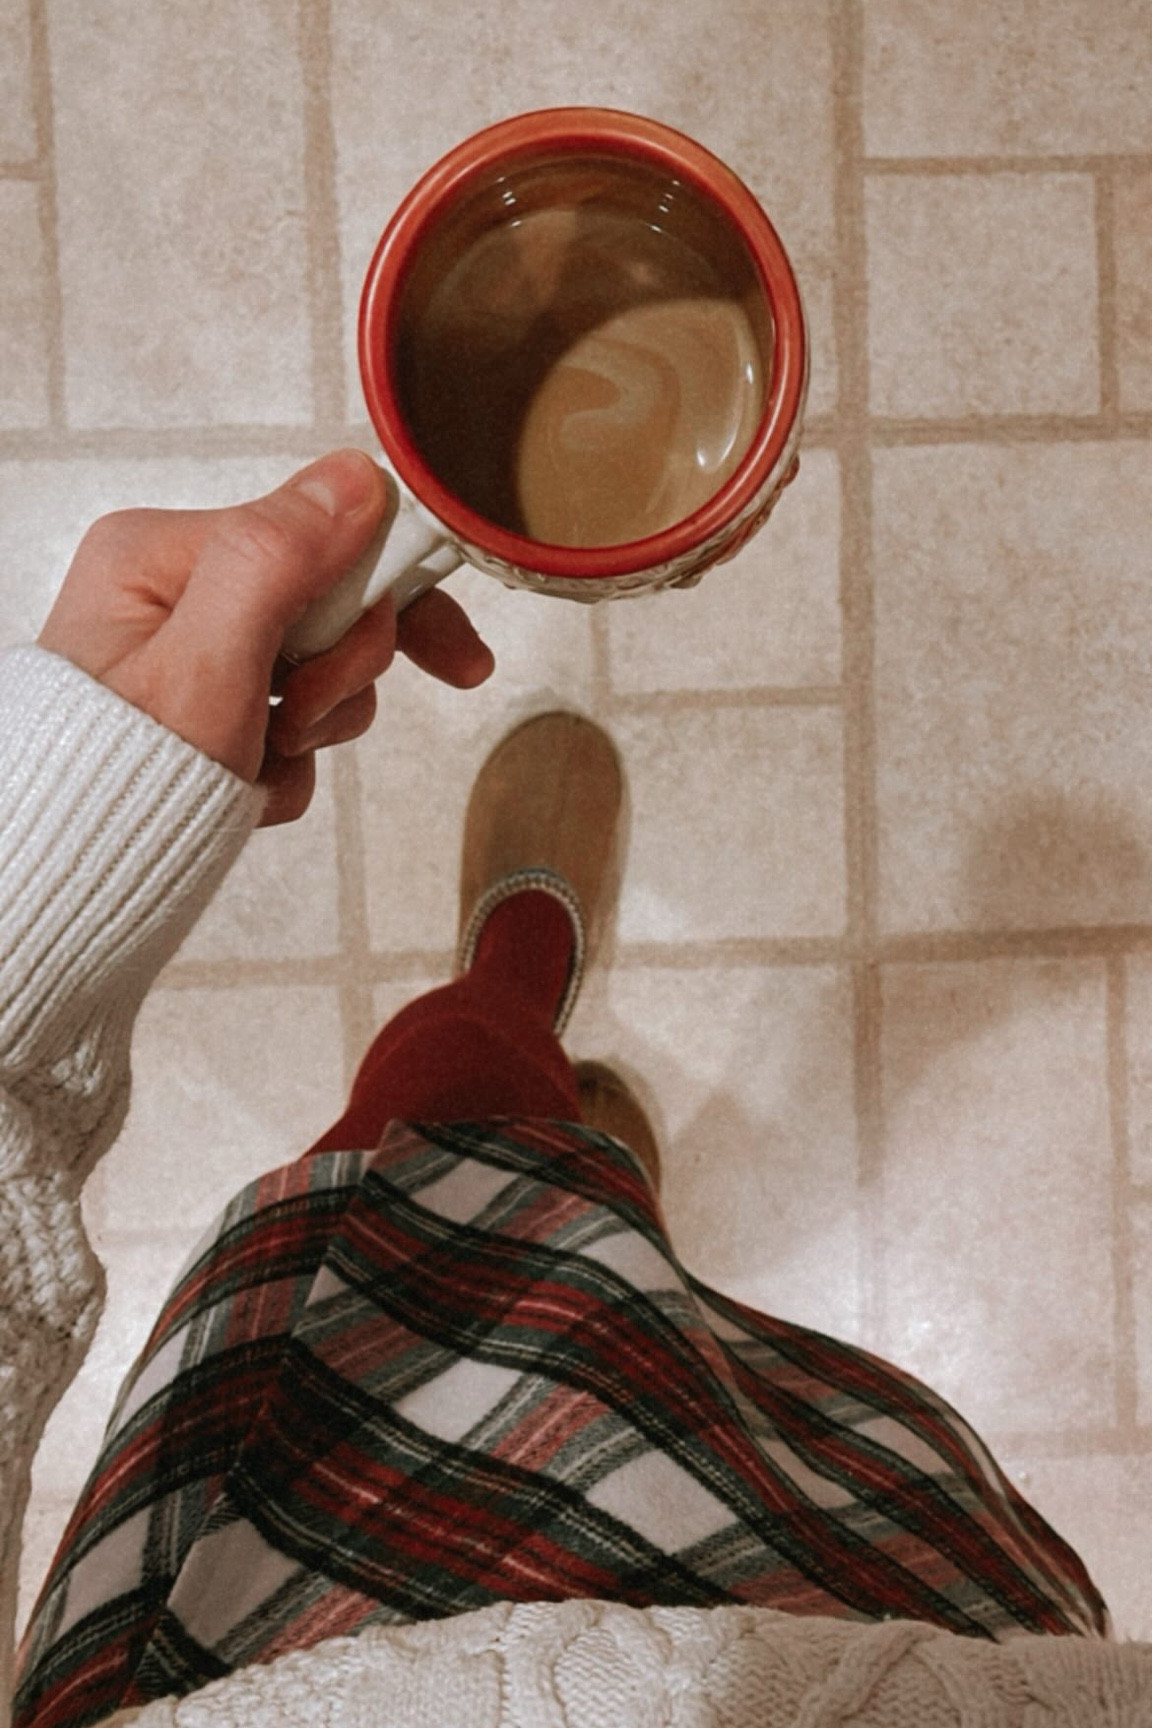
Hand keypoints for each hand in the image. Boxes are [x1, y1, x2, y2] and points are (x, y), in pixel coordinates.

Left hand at [37, 449, 494, 825]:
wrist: (75, 887)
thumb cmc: (111, 783)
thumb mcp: (205, 662)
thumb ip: (276, 562)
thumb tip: (353, 480)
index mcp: (164, 553)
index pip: (320, 535)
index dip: (389, 596)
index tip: (455, 656)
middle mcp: (180, 592)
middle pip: (331, 603)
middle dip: (339, 675)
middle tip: (301, 720)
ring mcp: (200, 654)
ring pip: (324, 670)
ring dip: (315, 728)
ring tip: (262, 759)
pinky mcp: (214, 711)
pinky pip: (296, 723)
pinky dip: (287, 766)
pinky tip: (247, 785)